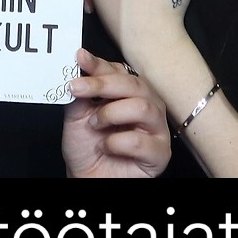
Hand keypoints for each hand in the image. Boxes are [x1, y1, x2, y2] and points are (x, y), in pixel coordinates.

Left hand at [62, 48, 171, 177]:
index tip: (79, 58)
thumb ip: (81, 92)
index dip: (99, 64)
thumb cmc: (88, 148)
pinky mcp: (160, 154)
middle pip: (135, 84)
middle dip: (103, 84)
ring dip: (111, 113)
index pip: (119, 71)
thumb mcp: (77, 115)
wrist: (88, 179)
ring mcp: (157, 129)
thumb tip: (77, 65)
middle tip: (77, 88)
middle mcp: (148, 106)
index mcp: (130, 93)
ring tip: (94, 125)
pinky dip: (118, 142)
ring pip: (144, 107)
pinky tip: (106, 146)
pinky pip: (142, 141)